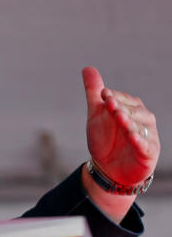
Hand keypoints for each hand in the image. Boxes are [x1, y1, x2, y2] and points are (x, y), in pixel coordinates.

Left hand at [83, 66, 158, 187]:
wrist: (108, 168)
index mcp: (132, 109)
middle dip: (122, 108)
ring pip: (140, 127)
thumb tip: (88, 68)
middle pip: (134, 112)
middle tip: (110, 104)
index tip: (103, 94)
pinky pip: (145, 146)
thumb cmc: (106, 139)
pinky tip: (131, 137)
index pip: (125, 100)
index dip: (114, 97)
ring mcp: (147, 137)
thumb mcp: (97, 115)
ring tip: (119, 117)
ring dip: (130, 122)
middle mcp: (143, 121)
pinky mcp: (148, 153)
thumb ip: (94, 93)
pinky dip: (140, 141)